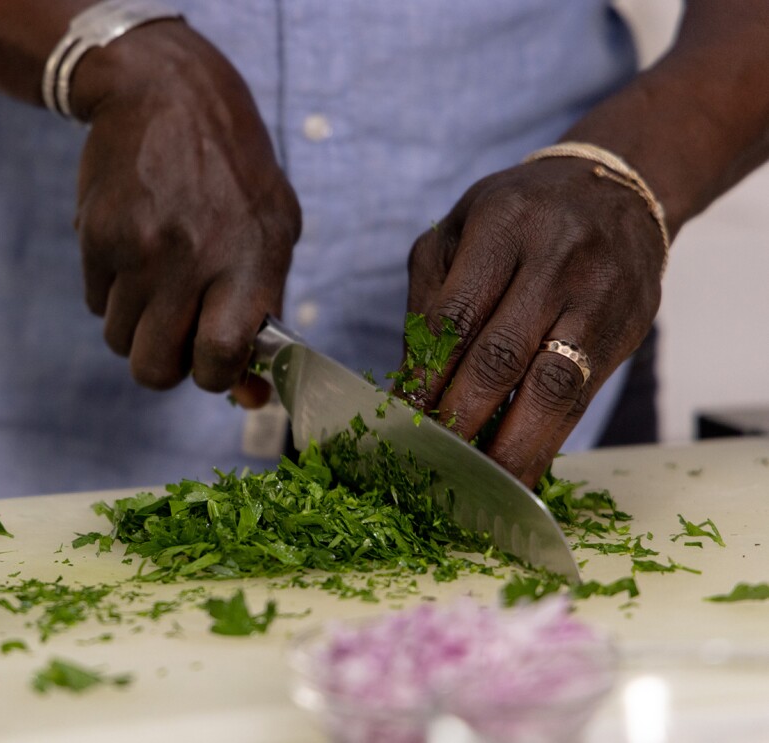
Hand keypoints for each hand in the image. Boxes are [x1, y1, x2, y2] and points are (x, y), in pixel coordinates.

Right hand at [73, 21, 299, 392]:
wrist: (166, 95)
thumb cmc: (233, 174)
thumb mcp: (273, 230)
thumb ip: (264, 312)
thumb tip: (249, 395)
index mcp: (249, 260)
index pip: (220, 357)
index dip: (216, 377)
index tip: (215, 363)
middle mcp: (192, 259)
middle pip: (154, 368)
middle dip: (164, 366)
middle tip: (177, 334)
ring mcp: (138, 249)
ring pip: (118, 341)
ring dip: (135, 327)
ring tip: (156, 280)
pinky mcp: (96, 237)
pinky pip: (93, 303)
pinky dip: (110, 292)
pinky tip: (132, 250)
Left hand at [405, 156, 665, 486]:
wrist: (614, 189)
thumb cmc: (518, 216)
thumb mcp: (458, 230)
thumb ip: (429, 297)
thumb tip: (410, 380)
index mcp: (503, 226)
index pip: (456, 317)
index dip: (428, 376)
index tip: (403, 418)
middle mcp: (557, 260)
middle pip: (502, 357)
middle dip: (462, 418)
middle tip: (432, 462)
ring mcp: (600, 297)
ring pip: (552, 388)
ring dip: (512, 445)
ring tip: (480, 484)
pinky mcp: (628, 329)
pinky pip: (584, 398)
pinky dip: (549, 439)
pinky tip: (521, 466)